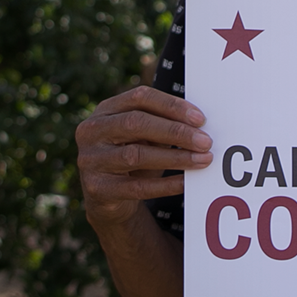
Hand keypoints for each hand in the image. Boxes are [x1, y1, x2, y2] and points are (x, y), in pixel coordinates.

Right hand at [74, 86, 211, 229]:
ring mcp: (91, 160)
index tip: (200, 118)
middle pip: (136, 123)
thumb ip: (161, 125)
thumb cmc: (129, 157)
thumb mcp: (141, 137)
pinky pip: (136, 187)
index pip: (139, 97)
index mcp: (105, 110)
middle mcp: (92, 131)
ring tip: (202, 160)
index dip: (171, 106)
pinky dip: (165, 185)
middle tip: (205, 141)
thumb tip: (200, 125)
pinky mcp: (98, 189)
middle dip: (175, 132)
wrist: (105, 199)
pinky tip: (185, 182)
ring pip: (136, 155)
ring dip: (175, 158)